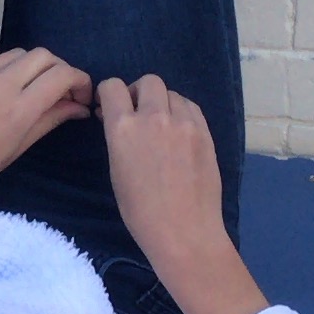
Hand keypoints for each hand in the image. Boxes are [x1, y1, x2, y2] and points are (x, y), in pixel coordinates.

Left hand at [0, 48, 92, 227]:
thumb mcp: (15, 149)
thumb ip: (48, 120)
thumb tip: (78, 106)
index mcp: (17, 108)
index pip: (61, 74)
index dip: (80, 81)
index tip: (81, 96)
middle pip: (43, 55)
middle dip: (59, 69)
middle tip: (61, 91)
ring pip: (17, 54)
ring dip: (33, 67)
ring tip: (32, 90)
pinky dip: (6, 72)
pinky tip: (0, 94)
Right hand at [97, 74, 265, 313]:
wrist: (184, 231)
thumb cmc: (141, 211)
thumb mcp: (116, 171)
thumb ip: (119, 138)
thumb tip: (118, 119)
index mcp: (123, 128)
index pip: (112, 87)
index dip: (109, 94)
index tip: (111, 108)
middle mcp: (154, 117)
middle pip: (148, 82)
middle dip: (139, 93)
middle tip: (139, 115)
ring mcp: (184, 123)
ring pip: (172, 93)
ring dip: (163, 103)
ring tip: (163, 127)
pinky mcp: (204, 132)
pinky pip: (191, 108)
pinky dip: (182, 113)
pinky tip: (180, 134)